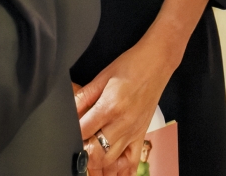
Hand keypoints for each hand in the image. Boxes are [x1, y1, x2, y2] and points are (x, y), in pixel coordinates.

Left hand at [74, 40, 172, 174]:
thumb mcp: (102, 76)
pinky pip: (132, 161)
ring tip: (89, 154)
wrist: (158, 61)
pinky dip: (120, 169)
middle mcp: (123, 123)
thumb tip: (69, 112)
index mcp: (110, 106)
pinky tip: (111, 168)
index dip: (71, 135)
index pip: (83, 132)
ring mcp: (134, 132)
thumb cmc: (132, 65)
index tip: (67, 134)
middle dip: (82, 152)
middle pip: (95, 153)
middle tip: (77, 145)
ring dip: (97, 162)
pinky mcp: (141, 134)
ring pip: (111, 161)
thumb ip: (83, 97)